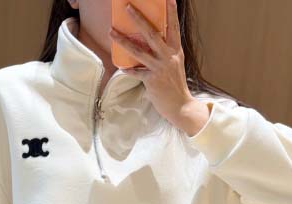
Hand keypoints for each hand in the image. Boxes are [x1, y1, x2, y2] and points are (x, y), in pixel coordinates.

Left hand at [109, 0, 210, 134]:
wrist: (180, 106)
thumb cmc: (175, 85)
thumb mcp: (174, 64)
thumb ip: (165, 53)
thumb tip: (151, 44)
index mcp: (175, 50)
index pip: (174, 27)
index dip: (171, 13)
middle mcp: (168, 56)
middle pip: (152, 34)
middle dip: (139, 19)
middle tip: (128, 7)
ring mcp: (160, 68)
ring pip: (139, 51)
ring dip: (123, 41)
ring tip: (111, 32)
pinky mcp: (152, 80)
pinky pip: (136, 73)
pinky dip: (128, 70)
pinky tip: (121, 67)